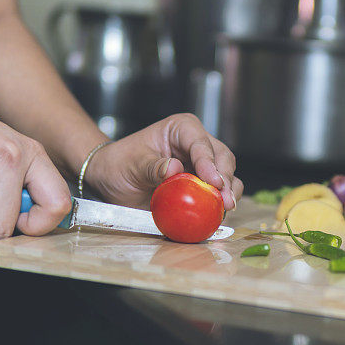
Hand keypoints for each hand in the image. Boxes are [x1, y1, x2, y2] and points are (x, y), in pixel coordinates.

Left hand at [85, 114, 242, 210]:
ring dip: (230, 192)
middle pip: (222, 158)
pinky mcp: (202, 184)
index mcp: (181, 130)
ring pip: (227, 174)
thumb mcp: (132, 164)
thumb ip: (153, 166)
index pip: (201, 143)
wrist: (114, 180)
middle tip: (225, 200)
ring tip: (226, 208)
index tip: (214, 182)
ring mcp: (202, 164)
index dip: (209, 163)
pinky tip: (218, 214)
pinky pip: (220, 192)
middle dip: (225, 179)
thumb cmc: (120, 164)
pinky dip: (221, 203)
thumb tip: (175, 168)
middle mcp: (197, 144)